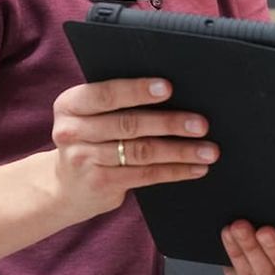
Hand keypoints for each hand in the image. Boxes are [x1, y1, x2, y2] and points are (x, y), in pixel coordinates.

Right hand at [46, 78, 216, 218]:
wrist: (65, 186)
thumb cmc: (91, 138)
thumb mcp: (91, 115)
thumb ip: (118, 102)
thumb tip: (176, 92)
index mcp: (71, 104)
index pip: (105, 94)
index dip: (137, 91)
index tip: (168, 88)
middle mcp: (72, 131)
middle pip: (129, 124)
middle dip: (170, 123)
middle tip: (202, 124)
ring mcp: (84, 160)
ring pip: (142, 152)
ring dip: (181, 151)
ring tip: (209, 150)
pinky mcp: (101, 184)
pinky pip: (145, 175)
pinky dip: (175, 171)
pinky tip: (196, 168)